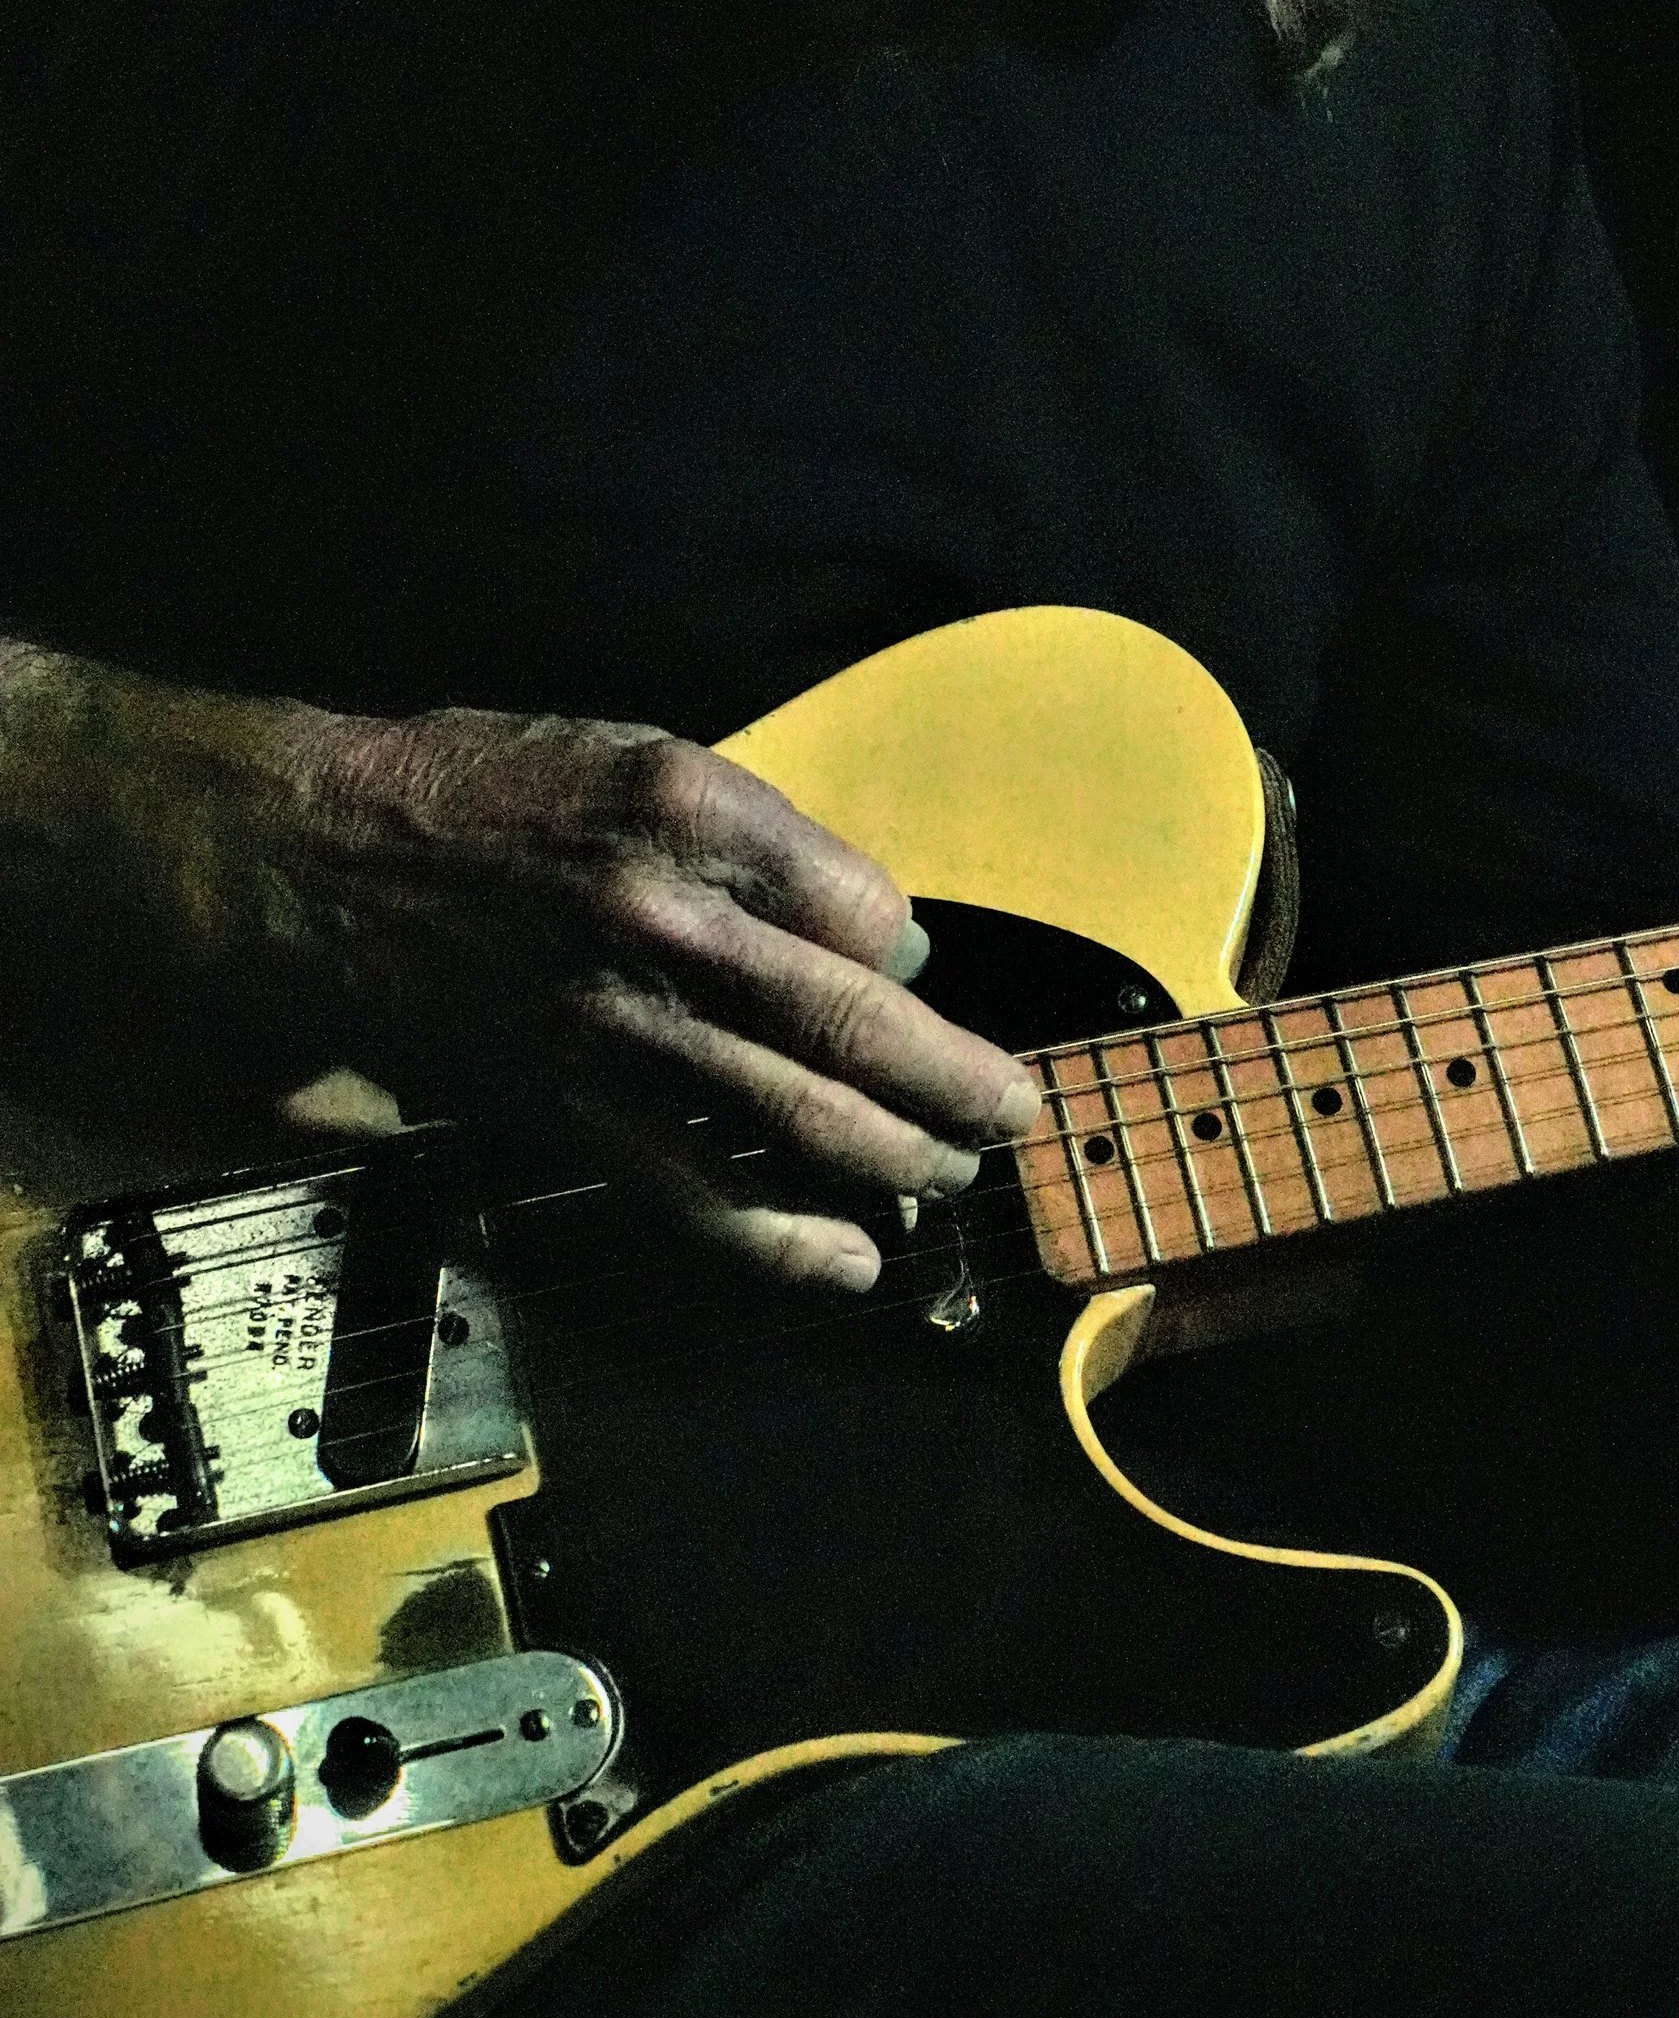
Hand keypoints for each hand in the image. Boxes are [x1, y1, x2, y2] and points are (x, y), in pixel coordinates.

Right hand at [268, 702, 1041, 1286]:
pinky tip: (850, 1262)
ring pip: (792, 1117)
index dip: (906, 954)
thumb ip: (758, 836)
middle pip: (849, 1022)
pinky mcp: (563, 1109)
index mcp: (690, 809)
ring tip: (957, 1175)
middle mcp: (662, 916)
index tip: (917, 976)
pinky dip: (783, 1238)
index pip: (859, 904)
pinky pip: (692, 1192)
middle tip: (1018, 1113)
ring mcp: (612, 1024)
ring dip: (898, 1161)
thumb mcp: (632, 755)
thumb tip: (879, 934)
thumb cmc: (489, 792)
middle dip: (955, 1081)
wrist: (319, 864)